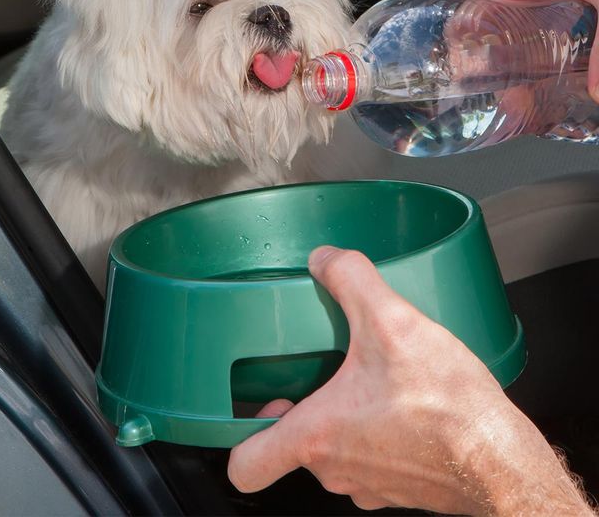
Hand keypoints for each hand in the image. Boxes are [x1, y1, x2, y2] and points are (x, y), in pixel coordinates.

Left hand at [226, 246, 592, 514]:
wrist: (506, 461)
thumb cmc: (451, 412)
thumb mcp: (394, 323)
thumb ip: (351, 280)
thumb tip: (327, 258)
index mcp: (316, 438)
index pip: (245, 464)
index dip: (237, 437)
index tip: (245, 407)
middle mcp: (336, 471)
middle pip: (290, 447)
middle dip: (298, 409)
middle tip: (312, 373)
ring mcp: (369, 484)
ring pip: (333, 453)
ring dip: (339, 420)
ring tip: (360, 381)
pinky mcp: (402, 486)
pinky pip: (372, 458)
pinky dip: (376, 432)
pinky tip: (399, 401)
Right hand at [475, 0, 598, 102]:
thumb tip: (598, 90)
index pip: (467, 19)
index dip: (471, 59)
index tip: (482, 87)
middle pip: (496, 17)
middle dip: (506, 56)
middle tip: (519, 87)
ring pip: (525, 4)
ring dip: (532, 37)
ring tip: (544, 68)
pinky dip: (555, 16)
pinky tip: (573, 34)